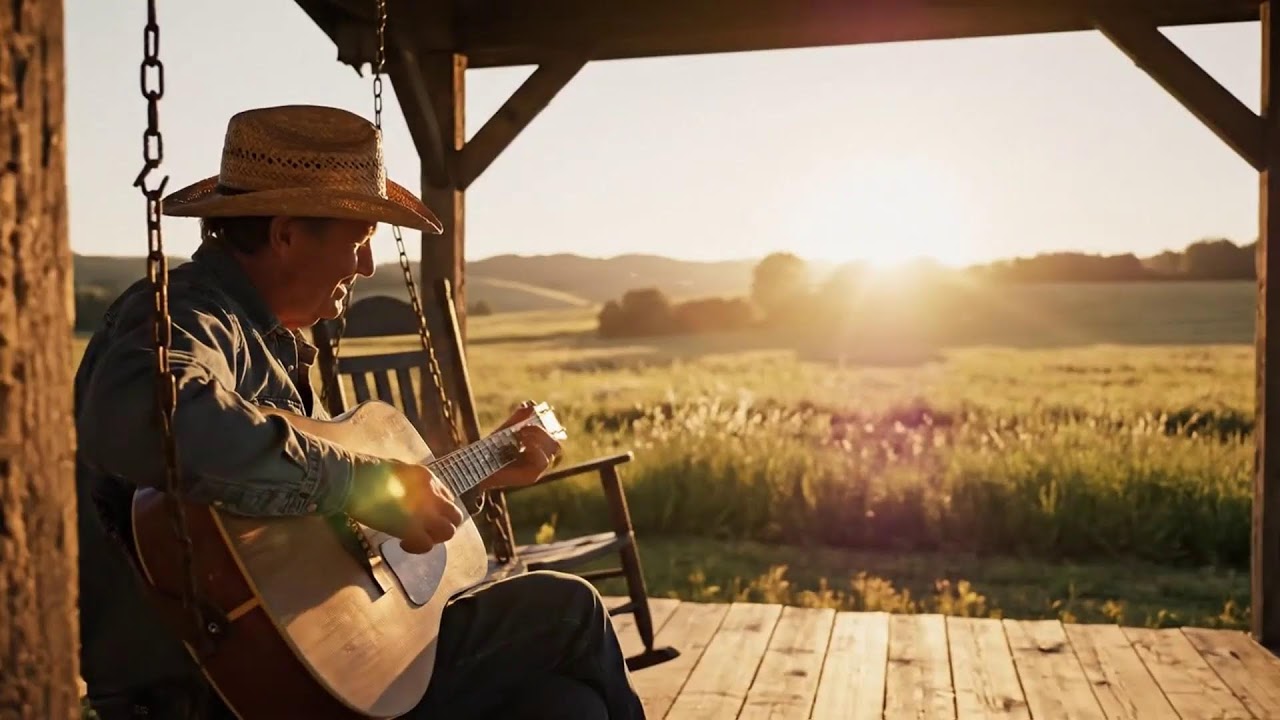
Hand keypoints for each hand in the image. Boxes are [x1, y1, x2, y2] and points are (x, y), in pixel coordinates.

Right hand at [344, 459, 463, 553]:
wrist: (351, 479)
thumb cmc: (366, 473)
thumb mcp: (398, 471)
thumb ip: (410, 485)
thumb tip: (408, 496)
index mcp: (428, 478)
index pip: (447, 498)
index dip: (437, 510)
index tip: (422, 515)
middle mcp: (432, 495)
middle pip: (455, 516)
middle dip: (443, 525)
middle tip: (424, 529)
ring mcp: (425, 513)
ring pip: (448, 532)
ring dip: (434, 537)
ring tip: (416, 537)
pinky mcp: (412, 530)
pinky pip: (427, 545)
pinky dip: (418, 547)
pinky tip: (403, 543)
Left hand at [480, 401, 561, 491]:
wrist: (476, 466)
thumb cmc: (489, 450)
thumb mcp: (505, 430)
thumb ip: (518, 419)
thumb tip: (531, 404)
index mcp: (536, 450)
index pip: (553, 436)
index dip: (548, 423)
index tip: (535, 412)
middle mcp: (539, 460)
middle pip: (556, 443)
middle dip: (542, 431)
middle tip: (524, 427)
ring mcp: (537, 470)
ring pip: (554, 449)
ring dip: (539, 437)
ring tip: (521, 434)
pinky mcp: (532, 476)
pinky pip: (544, 461)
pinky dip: (535, 448)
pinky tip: (522, 444)